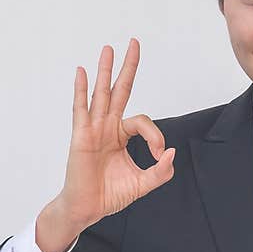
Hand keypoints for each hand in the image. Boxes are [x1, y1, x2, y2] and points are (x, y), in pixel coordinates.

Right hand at [52, 38, 175, 230]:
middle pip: (120, 90)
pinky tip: (83, 72)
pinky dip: (82, 90)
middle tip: (134, 42)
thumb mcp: (143, 183)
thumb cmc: (109, 194)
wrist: (87, 209)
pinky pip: (81, 109)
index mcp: (121, 135)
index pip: (143, 121)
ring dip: (105, 70)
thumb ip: (160, 171)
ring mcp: (94, 129)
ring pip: (102, 94)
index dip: (155, 135)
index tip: (159, 154)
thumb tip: (171, 152)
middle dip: (128, 67)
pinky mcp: (81, 136)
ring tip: (109, 48)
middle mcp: (107, 127)